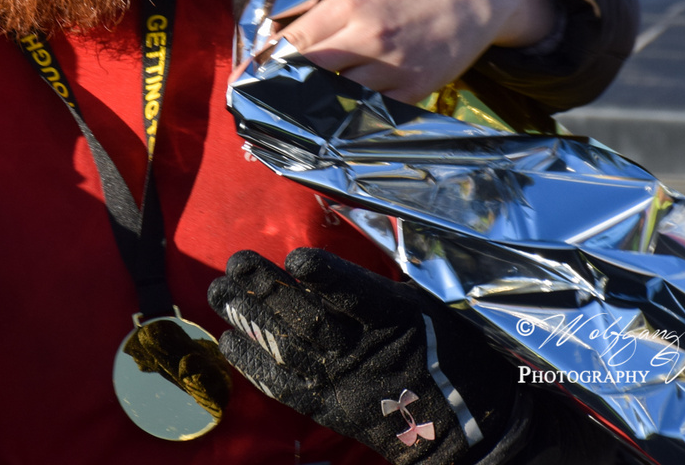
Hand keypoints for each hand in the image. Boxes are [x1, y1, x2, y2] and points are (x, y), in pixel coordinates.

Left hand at [209, 249, 519, 464]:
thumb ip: (380, 286)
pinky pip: (286, 387)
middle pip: (311, 321)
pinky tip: (228, 339)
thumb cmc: (451, 353)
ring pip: (290, 349)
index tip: (297, 257)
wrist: (467, 428)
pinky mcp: (331, 410)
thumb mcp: (430, 307)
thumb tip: (331, 257)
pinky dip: (254, 364)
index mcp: (400, 321)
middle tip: (235, 261)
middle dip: (269, 290)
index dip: (328, 278)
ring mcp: (346, 385)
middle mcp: (368, 354)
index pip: (360, 297)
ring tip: (218, 290)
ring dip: (249, 319)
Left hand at [278, 0, 554, 102]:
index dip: (265, 65)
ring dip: (314, 108)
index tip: (245, 80)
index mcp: (349, 4)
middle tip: (260, 103)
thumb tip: (268, 32)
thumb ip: (311, 3)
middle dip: (282, 90)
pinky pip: (372, 113)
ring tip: (292, 116)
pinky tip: (333, 122)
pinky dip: (350, 117)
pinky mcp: (415, 89)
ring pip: (339, 99)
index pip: (294, 42)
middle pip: (310, 74)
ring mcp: (394, 67)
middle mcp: (370, 36)